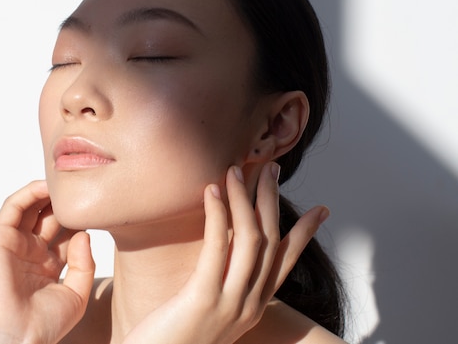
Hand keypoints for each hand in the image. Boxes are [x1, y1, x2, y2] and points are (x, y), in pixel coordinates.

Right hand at [0, 181, 94, 343]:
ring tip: (66, 184)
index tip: (99, 210)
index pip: (66, 234)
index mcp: (48, 267)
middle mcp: (31, 254)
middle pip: (50, 218)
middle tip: (83, 191)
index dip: (81, 220)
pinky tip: (47, 188)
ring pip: (31, 208)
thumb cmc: (44, 324)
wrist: (16, 336)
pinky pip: (12, 208)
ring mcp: (15, 245)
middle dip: (66, 204)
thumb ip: (85, 263)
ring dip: (47, 193)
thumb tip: (84, 234)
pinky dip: (28, 193)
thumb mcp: (77, 294)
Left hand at [123, 163, 328, 343]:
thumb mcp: (207, 310)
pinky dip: (218, 216)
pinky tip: (212, 192)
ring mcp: (229, 304)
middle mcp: (248, 306)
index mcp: (252, 307)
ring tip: (236, 170)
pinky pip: (217, 249)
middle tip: (271, 169)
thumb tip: (221, 249)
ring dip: (245, 200)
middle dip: (272, 201)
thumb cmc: (173, 338)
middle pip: (271, 242)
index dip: (304, 234)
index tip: (322, 210)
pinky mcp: (203, 300)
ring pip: (250, 240)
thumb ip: (220, 283)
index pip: (285, 263)